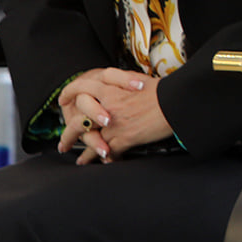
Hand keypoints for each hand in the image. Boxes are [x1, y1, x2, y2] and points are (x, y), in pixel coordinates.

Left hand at [57, 68, 173, 161]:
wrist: (177, 102)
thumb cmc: (164, 90)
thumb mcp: (140, 80)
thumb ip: (123, 83)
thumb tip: (119, 87)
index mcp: (111, 88)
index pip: (82, 88)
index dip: (70, 93)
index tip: (65, 99)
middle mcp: (107, 106)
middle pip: (78, 120)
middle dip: (68, 134)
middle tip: (64, 142)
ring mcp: (114, 123)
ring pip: (89, 139)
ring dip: (82, 151)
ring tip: (79, 159)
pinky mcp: (124, 138)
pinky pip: (105, 151)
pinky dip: (99, 158)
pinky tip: (96, 162)